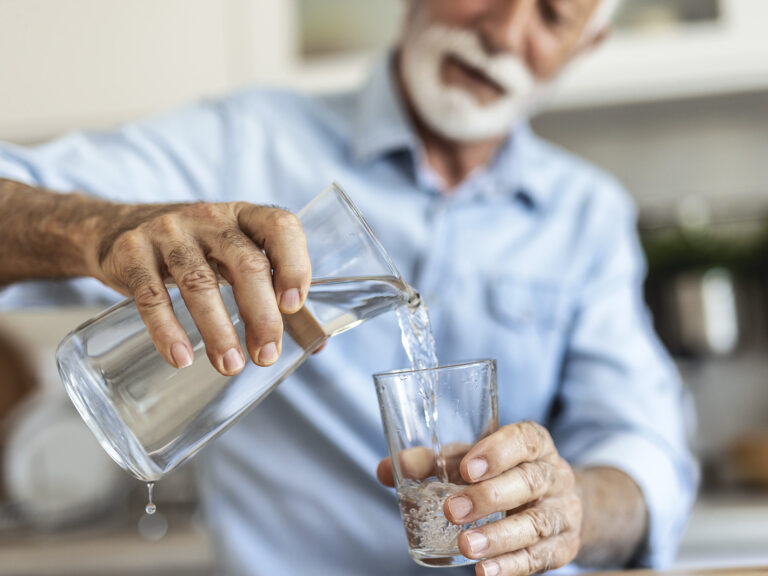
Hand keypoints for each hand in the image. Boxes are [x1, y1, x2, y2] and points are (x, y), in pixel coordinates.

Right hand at [93, 201, 310, 374]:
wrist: (116, 230)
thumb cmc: (195, 251)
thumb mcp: (232, 256)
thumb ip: (271, 292)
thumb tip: (315, 344)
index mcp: (244, 216)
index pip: (280, 226)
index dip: (294, 264)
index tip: (294, 306)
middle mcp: (209, 218)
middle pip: (245, 263)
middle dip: (261, 314)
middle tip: (267, 355)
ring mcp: (168, 232)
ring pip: (199, 282)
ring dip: (218, 330)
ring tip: (231, 365)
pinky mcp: (132, 253)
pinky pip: (152, 296)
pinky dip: (167, 331)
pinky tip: (181, 358)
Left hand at [377, 422, 581, 575]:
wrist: (556, 501)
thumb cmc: (502, 473)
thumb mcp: (471, 460)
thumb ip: (432, 463)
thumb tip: (386, 469)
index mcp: (533, 443)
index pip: (524, 439)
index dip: (497, 452)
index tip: (465, 467)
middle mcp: (554, 474)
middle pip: (528, 482)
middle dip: (488, 497)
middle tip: (452, 511)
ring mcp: (563, 510)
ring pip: (536, 522)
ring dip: (499, 537)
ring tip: (465, 546)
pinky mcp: (565, 544)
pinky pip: (542, 557)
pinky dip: (513, 566)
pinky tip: (485, 572)